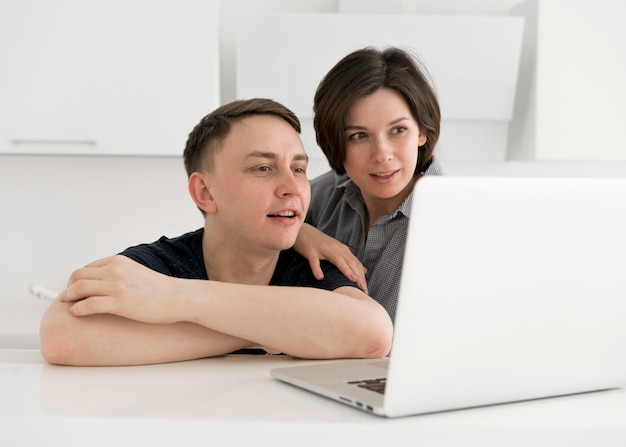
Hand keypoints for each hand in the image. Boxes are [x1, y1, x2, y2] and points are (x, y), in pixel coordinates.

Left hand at [60, 255, 181, 323]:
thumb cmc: (161, 290)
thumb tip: (104, 282)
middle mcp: (115, 270)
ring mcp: (116, 286)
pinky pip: (88, 305)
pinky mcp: (119, 303)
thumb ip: (119, 273)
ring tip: (69, 305)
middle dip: (70, 288)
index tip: (74, 288)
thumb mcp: (136, 272)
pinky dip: (77, 309)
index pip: (86, 268)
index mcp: (119, 261)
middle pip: (78, 276)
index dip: (77, 279)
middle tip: (68, 297)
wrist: (178, 298)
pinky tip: (76, 313)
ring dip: (69, 297)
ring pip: (79, 289)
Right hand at [294, 223, 367, 292]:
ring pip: (337, 259)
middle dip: (358, 275)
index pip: (355, 263)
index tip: (366, 289)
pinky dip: (317, 269)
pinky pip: (314, 261)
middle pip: (349, 262)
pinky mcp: (310, 251)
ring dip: (346, 269)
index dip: (362, 276)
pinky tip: (320, 277)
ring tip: (353, 280)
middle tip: (363, 289)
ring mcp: (323, 249)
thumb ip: (349, 260)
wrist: (303, 231)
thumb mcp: (337, 250)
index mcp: (342, 249)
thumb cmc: (320, 243)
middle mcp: (335, 248)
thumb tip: (363, 270)